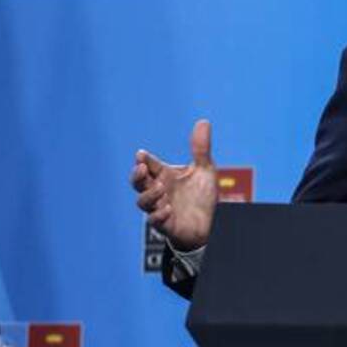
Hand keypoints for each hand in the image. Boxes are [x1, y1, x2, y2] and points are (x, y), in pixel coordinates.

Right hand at [131, 119, 218, 250]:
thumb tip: (203, 121)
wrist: (210, 223)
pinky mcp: (166, 224)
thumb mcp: (204, 169)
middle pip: (137, 182)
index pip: (148, 164)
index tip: (141, 154)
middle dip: (136, 175)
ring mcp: (160, 207)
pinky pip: (155, 221)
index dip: (143, 159)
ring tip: (161, 189)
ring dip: (148, 195)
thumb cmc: (201, 196)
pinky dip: (159, 215)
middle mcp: (159, 190)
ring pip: (142, 202)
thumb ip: (201, 148)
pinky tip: (168, 209)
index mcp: (164, 175)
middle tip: (141, 168)